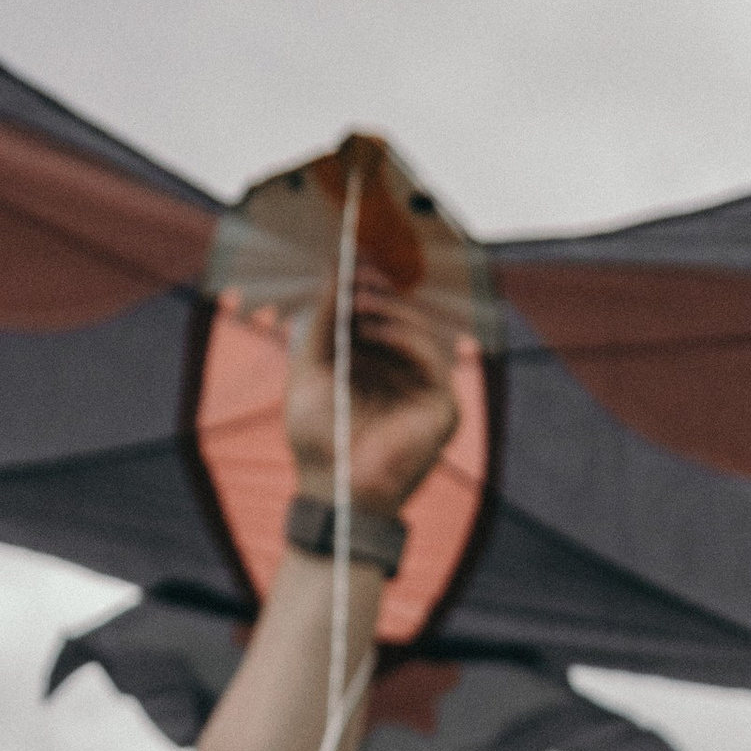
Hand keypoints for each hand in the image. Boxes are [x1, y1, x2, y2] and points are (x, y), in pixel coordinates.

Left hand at [283, 267, 458, 517]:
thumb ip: (322, 320)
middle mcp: (402, 376)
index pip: (378, 315)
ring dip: (387, 308)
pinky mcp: (442, 409)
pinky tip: (373, 327)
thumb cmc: (316, 441)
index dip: (365, 285)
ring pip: (418, 330)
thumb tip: (336, 267)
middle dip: (377, 290)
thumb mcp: (308, 368)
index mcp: (374, 367)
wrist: (333, 491)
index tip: (346, 259)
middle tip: (354, 272)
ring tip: (357, 300)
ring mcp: (425, 392)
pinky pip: (432, 358)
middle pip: (401, 317)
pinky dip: (403, 334)